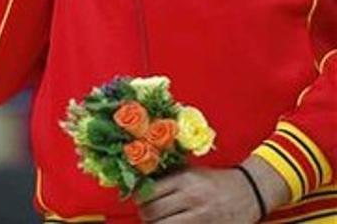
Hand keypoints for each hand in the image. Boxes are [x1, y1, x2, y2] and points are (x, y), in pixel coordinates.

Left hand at [138, 168, 262, 222]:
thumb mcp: (190, 172)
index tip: (140, 200)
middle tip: (148, 214)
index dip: (139, 199)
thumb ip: (166, 177)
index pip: (148, 193)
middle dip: (146, 215)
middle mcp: (192, 198)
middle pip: (153, 212)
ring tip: (159, 221)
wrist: (251, 191)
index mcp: (185, 180)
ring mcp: (203, 217)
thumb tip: (139, 185)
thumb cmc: (216, 181)